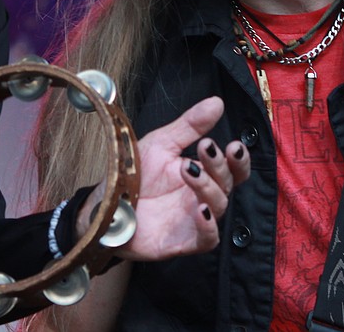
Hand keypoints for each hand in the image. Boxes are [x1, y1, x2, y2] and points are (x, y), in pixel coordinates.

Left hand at [80, 96, 249, 260]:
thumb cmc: (134, 176)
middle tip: (205, 149)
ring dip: (208, 186)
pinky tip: (201, 210)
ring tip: (188, 169)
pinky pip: (207, 240)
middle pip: (228, 184)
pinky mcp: (182, 242)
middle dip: (220, 166)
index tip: (233, 145)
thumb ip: (190, 126)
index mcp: (202, 174)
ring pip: (219, 206)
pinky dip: (208, 226)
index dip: (238, 160)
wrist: (105, 205)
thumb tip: (216, 102)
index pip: (233, 169)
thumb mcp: (161, 144)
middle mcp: (202, 197)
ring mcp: (193, 221)